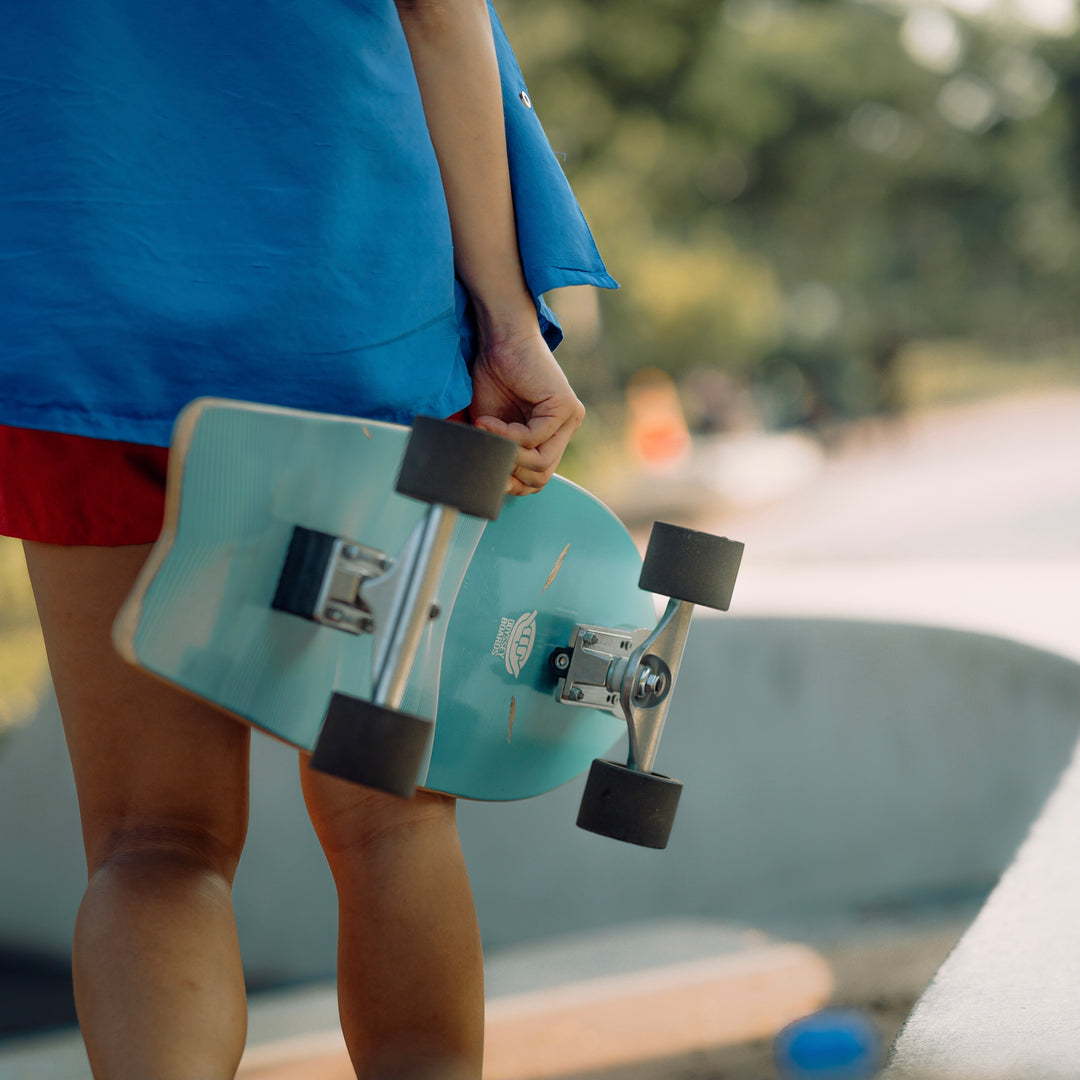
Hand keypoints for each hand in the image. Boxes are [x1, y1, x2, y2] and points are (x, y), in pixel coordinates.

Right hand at [469, 324, 584, 494]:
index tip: (488, 469)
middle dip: (509, 472)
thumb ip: (502, 456)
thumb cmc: (493, 378)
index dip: (512, 483)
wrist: (499, 340)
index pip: (539, 479)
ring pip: (540, 463)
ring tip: (485, 432)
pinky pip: (534, 439)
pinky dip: (506, 435)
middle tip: (486, 452)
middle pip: (541, 477)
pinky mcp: (566, 407)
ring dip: (507, 453)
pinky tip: (487, 421)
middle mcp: (565, 430)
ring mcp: (570, 419)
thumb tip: (499, 489)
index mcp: (551, 437)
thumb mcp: (494, 429)